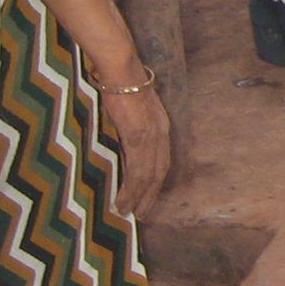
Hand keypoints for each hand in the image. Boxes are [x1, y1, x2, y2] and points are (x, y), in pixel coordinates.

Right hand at [99, 85, 171, 218]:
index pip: (162, 160)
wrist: (121, 71)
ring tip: (129, 213)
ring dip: (138, 198)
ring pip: (147, 176)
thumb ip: (135, 126)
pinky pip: (136, 170)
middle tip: (142, 214)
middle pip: (158, 173)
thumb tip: (127, 140)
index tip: (149, 196)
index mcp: (161, 126)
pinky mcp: (137, 139)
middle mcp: (161, 134)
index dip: (156, 180)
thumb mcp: (135, 108)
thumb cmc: (122, 85)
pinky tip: (124, 200)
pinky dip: (131, 189)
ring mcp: (150, 138)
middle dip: (150, 195)